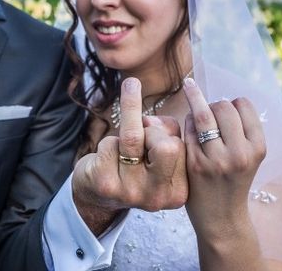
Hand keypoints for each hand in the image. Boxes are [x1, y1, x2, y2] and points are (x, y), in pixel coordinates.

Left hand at [72, 77, 187, 233]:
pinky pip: (111, 144)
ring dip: (131, 107)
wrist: (97, 196)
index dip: (170, 132)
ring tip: (131, 85)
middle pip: (168, 147)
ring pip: (134, 137)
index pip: (184, 148)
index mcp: (178, 192)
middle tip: (143, 129)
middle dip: (154, 130)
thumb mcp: (159, 154)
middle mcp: (157, 197)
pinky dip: (107, 140)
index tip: (160, 127)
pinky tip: (104, 152)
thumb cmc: (134, 166)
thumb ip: (168, 133)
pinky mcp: (106, 184)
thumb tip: (151, 120)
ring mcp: (131, 192)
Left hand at [183, 78, 265, 239]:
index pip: (244, 105)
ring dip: (196, 100)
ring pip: (203, 114)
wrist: (223, 218)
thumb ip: (242, 130)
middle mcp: (239, 154)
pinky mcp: (194, 164)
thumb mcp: (250, 156)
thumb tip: (225, 97)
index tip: (228, 106)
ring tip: (190, 89)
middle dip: (215, 103)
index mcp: (257, 148)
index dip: (234, 102)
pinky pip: (188, 129)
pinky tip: (189, 121)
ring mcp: (215, 160)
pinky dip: (188, 120)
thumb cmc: (235, 181)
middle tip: (211, 110)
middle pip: (223, 107)